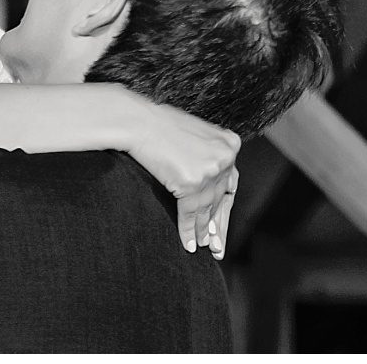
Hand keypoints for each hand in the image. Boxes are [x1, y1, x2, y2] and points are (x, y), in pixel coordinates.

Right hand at [123, 99, 239, 253]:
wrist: (136, 121)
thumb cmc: (158, 124)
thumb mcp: (194, 134)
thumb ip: (207, 154)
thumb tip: (209, 177)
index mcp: (229, 144)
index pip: (230, 184)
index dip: (224, 208)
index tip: (220, 225)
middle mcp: (225, 157)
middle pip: (222, 199)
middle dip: (217, 225)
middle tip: (217, 246)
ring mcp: (209, 171)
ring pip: (206, 208)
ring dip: (202, 231)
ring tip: (200, 246)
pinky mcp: (191, 183)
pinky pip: (190, 213)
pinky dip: (188, 230)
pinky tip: (188, 244)